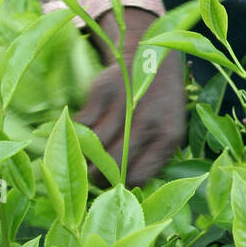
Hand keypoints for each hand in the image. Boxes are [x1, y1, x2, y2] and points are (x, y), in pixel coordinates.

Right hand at [77, 7, 186, 185]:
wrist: (152, 57)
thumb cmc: (161, 103)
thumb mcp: (169, 130)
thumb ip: (152, 156)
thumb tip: (125, 190)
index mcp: (168, 136)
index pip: (139, 175)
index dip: (121, 187)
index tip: (112, 188)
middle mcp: (148, 121)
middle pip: (113, 164)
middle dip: (98, 179)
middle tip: (92, 179)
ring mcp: (124, 104)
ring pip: (93, 146)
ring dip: (84, 158)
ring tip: (84, 160)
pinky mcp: (102, 91)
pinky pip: (81, 125)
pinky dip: (77, 134)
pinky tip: (81, 134)